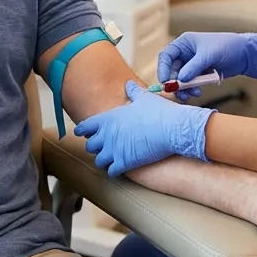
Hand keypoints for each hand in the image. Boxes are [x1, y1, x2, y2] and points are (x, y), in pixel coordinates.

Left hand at [74, 81, 214, 175]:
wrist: (172, 128)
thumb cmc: (159, 111)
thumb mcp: (144, 98)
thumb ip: (133, 91)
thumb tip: (128, 84)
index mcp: (108, 118)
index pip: (84, 127)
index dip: (84, 131)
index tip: (86, 134)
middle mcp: (107, 135)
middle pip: (90, 146)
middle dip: (97, 147)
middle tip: (105, 147)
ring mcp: (114, 150)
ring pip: (98, 161)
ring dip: (105, 161)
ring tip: (113, 160)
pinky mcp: (124, 163)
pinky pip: (111, 172)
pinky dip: (114, 171)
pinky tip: (122, 168)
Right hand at [158, 32, 256, 84]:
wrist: (245, 55)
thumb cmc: (228, 47)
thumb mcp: (209, 55)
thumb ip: (193, 67)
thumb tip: (180, 80)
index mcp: (184, 43)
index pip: (166, 56)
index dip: (163, 69)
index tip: (165, 82)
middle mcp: (185, 53)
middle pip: (172, 70)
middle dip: (175, 82)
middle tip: (179, 93)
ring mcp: (192, 64)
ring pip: (180, 79)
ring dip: (184, 88)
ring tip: (192, 94)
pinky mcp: (199, 73)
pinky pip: (190, 83)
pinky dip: (191, 89)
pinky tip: (198, 92)